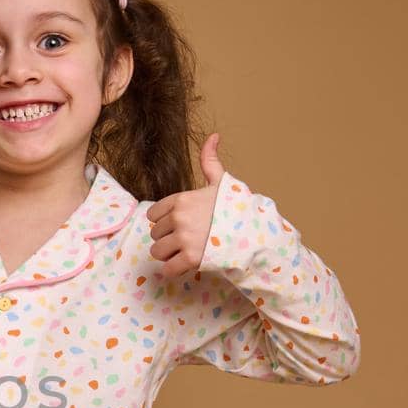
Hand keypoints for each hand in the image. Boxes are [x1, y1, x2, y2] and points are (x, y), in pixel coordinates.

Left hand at [147, 133, 226, 277]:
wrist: (255, 233)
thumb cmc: (237, 208)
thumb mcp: (222, 182)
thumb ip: (210, 161)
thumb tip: (213, 136)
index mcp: (181, 200)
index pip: (152, 215)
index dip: (165, 222)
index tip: (181, 224)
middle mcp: (179, 218)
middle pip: (155, 234)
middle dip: (168, 239)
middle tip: (188, 239)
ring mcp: (184, 238)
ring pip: (157, 252)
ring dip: (169, 255)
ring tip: (186, 252)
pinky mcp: (191, 259)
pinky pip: (167, 269)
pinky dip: (174, 270)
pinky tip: (187, 264)